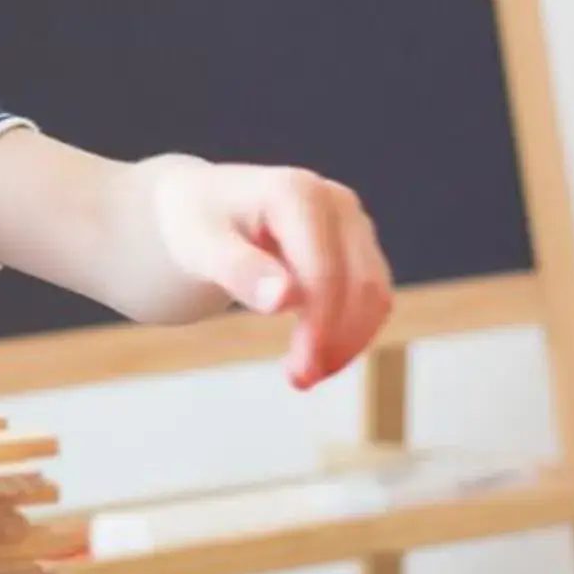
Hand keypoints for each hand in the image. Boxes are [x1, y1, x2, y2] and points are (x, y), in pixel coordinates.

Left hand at [151, 162, 392, 389]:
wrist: (203, 208)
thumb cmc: (198, 226)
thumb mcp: (201, 247)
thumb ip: (239, 270)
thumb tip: (284, 299)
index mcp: (297, 193)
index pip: (325, 272)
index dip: (319, 328)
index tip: (298, 373)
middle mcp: (335, 201)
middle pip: (360, 284)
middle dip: (336, 340)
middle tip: (299, 380)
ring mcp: (352, 221)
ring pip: (375, 293)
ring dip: (349, 341)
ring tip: (305, 373)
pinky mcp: (358, 244)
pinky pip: (373, 295)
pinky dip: (353, 331)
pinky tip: (318, 354)